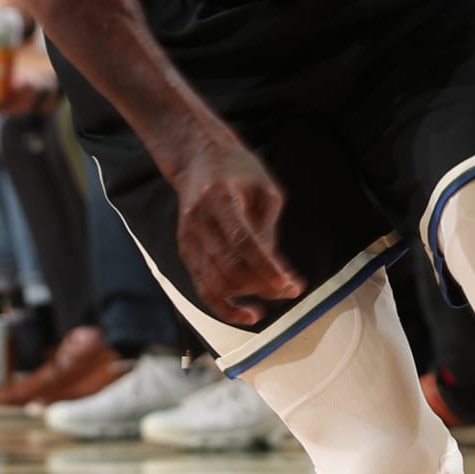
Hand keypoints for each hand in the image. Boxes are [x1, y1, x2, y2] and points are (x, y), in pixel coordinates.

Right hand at [170, 131, 300, 326]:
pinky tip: (248, 315)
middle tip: (290, 290)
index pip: (243, 241)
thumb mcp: (264, 188)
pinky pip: (202, 288)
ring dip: (247, 298)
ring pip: (214, 283)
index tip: (288, 284)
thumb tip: (274, 270)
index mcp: (220, 198)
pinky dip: (225, 307)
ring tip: (275, 296)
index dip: (266, 266)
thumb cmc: (238, 169)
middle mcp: (198, 221)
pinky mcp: (185, 251)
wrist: (197, 158)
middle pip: (229, 267)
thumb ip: (268, 227)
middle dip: (262, 285)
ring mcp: (188, 238)